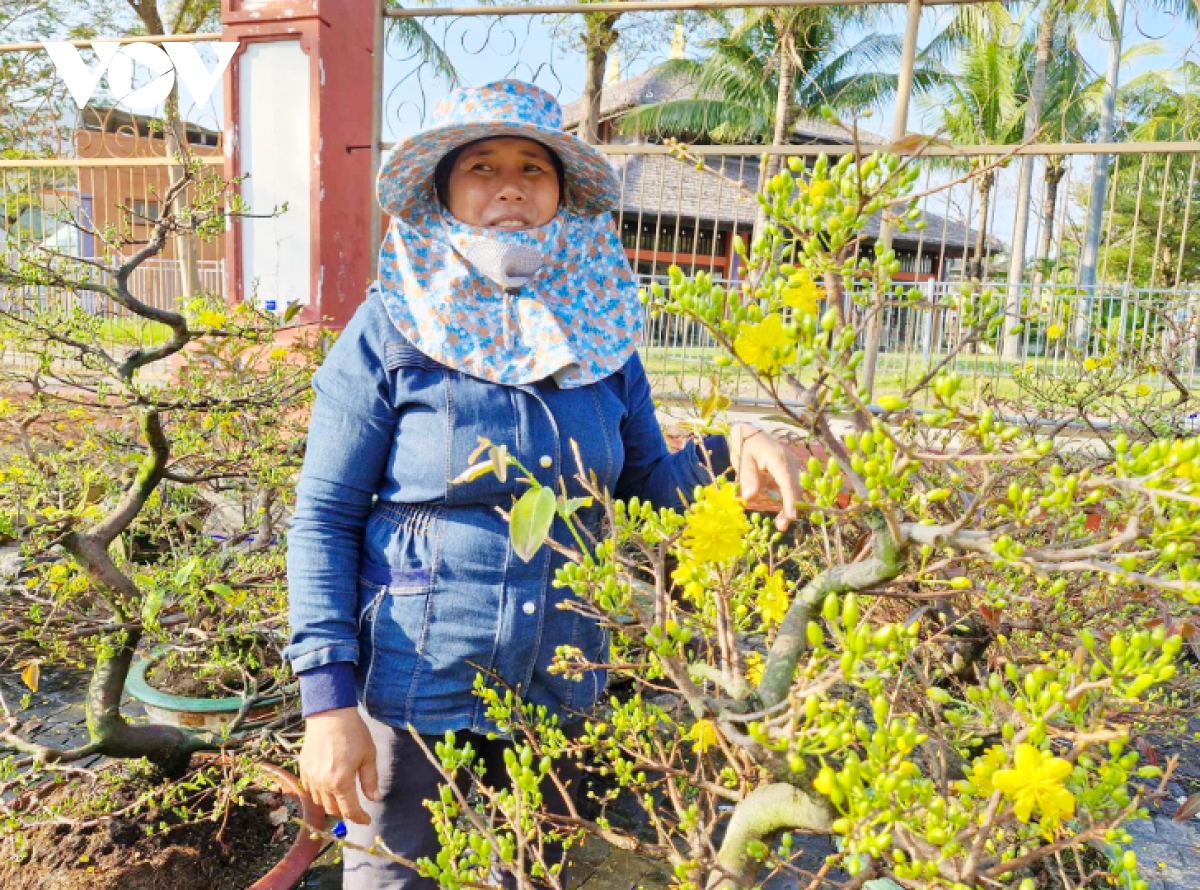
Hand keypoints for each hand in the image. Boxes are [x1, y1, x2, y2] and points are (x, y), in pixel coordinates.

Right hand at [298, 707, 378, 824]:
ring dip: (331, 803)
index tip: (367, 819)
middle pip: (333, 810)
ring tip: (342, 795)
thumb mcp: (368, 756)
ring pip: (319, 802)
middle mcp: (323, 783)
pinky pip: (309, 790)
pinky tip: (328, 785)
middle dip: (345, 811)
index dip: (360, 818)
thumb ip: (370, 780)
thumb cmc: (353, 733)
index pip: (350, 810)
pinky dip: (319, 793)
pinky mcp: (303, 769)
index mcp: (341, 782)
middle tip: (356, 805)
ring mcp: (310, 777)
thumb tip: (374, 798)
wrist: (330, 714)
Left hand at [728, 423, 797, 531]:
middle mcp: (789, 462)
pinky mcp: (788, 472)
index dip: (790, 499)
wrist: (750, 433)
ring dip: (789, 507)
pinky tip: (781, 515)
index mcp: (778, 457)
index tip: (791, 515)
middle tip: (782, 526)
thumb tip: (750, 496)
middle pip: (794, 488)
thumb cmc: (745, 444)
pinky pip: (789, 489)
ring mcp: (790, 467)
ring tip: (781, 524)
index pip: (787, 481)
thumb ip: (748, 476)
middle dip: (790, 508)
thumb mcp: (743, 459)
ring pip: (794, 490)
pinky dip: (786, 501)